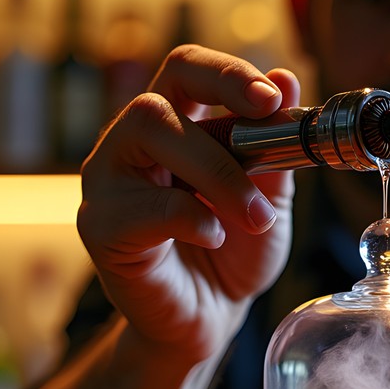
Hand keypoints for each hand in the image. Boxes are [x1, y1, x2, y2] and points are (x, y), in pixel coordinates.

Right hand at [77, 45, 300, 360]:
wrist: (209, 318)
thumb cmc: (233, 254)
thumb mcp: (268, 198)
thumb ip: (276, 147)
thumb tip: (288, 81)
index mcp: (173, 125)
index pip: (185, 69)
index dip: (227, 74)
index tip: (272, 98)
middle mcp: (129, 144)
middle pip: (158, 100)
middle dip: (226, 129)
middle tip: (271, 164)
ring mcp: (107, 183)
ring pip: (147, 136)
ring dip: (216, 174)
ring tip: (254, 218)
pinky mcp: (101, 228)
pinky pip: (141, 206)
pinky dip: (190, 217)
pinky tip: (215, 237)